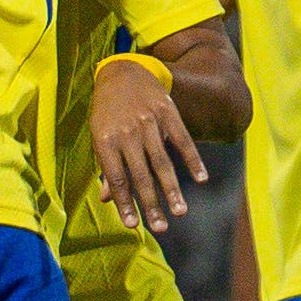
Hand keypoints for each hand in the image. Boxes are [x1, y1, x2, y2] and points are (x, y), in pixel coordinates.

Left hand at [86, 59, 207, 228]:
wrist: (123, 72)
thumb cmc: (108, 110)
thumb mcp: (99, 135)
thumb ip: (106, 166)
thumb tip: (107, 198)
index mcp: (106, 141)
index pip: (117, 179)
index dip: (125, 203)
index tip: (133, 225)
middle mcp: (127, 133)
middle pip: (141, 175)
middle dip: (151, 204)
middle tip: (161, 228)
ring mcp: (149, 123)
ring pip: (162, 162)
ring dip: (172, 189)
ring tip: (180, 211)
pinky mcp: (167, 112)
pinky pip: (182, 140)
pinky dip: (193, 159)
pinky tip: (201, 178)